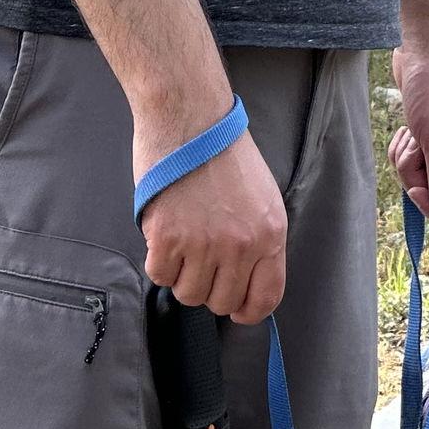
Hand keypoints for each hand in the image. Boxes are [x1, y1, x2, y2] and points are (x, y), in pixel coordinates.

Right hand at [135, 120, 286, 323]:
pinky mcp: (168, 237)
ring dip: (181, 275)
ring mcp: (204, 243)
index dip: (247, 310)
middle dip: (208, 289)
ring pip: (189, 293)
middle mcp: (241, 244)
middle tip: (199, 262)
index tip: (235, 308)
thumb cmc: (223, 151)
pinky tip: (164, 234)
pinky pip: (159, 275)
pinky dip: (158, 260)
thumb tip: (244, 279)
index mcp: (270, 234)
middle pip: (221, 302)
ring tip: (181, 242)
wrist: (190, 117)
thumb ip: (258, 240)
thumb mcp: (262, 197)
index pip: (265, 298)